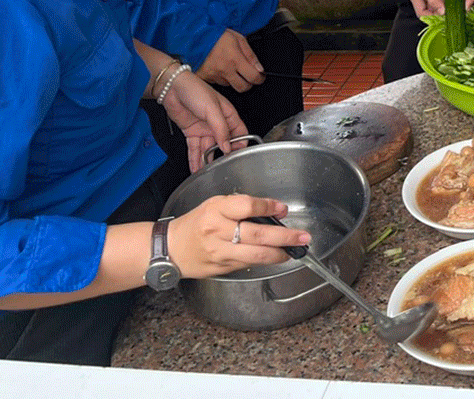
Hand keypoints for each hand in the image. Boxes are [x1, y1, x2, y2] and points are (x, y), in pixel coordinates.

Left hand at [163, 70, 249, 171]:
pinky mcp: (191, 132)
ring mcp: (204, 129)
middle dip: (221, 156)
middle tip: (220, 168)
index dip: (240, 144)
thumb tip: (227, 146)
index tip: (236, 155)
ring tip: (206, 173)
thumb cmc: (195, 90)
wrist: (172, 88)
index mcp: (228, 115)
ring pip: (208, 149)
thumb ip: (221, 129)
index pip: (240, 133)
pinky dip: (195, 159)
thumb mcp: (212, 109)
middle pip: (223, 144)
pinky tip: (196, 168)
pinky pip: (195, 149)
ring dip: (206, 161)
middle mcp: (217, 123)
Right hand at [167, 195, 310, 277]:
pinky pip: (248, 263)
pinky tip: (276, 256)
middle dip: (284, 237)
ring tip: (294, 250)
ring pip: (255, 254)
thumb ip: (242, 206)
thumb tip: (274, 210)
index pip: (247, 206)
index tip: (283, 209)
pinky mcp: (222, 267)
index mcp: (215, 210)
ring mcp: (219, 252)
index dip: (268, 207)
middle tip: (302, 236)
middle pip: (257, 234)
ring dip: (279, 253)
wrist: (170, 249)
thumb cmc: (195, 224)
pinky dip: (265, 260)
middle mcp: (217, 231)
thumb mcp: (215, 205)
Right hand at [196, 29, 264, 91]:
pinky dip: (219, 77)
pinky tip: (217, 68)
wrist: (192, 35)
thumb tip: (260, 69)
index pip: (253, 77)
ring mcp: (213, 76)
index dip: (260, 79)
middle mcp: (224, 70)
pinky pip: (215, 83)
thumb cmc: (215, 34)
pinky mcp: (204, 78)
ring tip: (227, 66)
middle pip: (242, 88)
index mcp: (234, 59)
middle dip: (248, 83)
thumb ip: (250, 55)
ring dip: (231, 79)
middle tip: (247, 76)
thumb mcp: (238, 38)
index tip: (260, 77)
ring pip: (228, 85)